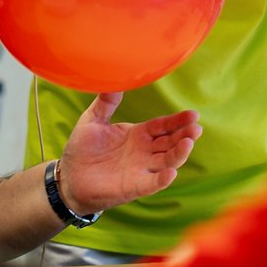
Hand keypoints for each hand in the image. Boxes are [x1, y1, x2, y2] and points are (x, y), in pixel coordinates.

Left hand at [56, 93, 201, 214]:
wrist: (69, 176)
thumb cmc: (82, 148)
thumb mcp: (93, 120)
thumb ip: (106, 102)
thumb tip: (115, 80)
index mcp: (138, 134)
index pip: (163, 126)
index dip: (178, 120)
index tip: (193, 114)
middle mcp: (144, 152)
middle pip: (170, 142)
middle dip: (185, 135)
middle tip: (196, 128)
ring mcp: (141, 169)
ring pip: (167, 161)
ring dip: (179, 154)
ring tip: (188, 143)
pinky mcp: (134, 187)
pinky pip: (152, 183)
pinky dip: (163, 179)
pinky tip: (171, 172)